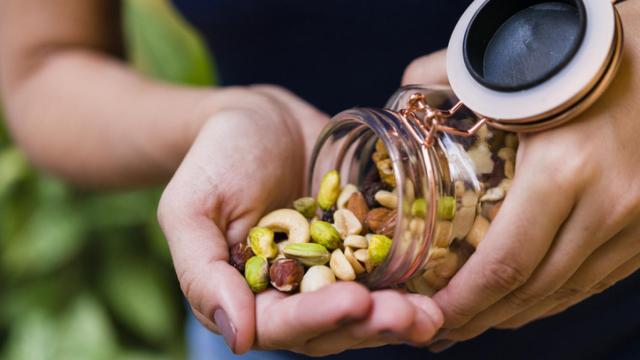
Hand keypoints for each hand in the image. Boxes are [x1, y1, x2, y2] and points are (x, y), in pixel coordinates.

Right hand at [157, 85, 442, 355]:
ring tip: (433, 312)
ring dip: (400, 314)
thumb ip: (201, 275)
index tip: (355, 302)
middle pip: (333, 326)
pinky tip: (443, 282)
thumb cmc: (214, 159)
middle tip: (411, 316)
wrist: (258, 119)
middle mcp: (294, 293)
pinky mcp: (361, 243)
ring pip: (367, 306)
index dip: (318, 318)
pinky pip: (388, 267)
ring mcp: (332, 270)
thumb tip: (236, 337)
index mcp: (249, 295)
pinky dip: (414, 279)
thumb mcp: (189, 209)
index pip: (282, 325)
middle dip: (372, 324)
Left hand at [403, 2, 639, 348]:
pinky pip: (599, 278)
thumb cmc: (583, 54)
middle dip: (482, 318)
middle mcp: (609, 205)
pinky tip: (528, 299)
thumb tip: (402, 98)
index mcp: (563, 170)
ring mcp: (638, 221)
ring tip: (476, 321)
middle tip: (442, 329)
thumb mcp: (513, 70)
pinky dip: (557, 295)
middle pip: (534, 290)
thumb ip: (447, 77)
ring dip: (518, 313)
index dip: (464, 303)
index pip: (504, 264)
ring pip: (568, 292)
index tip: (431, 316)